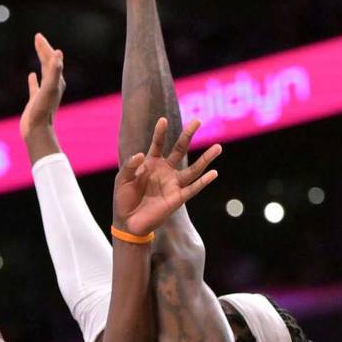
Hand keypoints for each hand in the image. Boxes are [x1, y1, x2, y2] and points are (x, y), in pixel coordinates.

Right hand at [20, 33, 65, 142]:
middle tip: (37, 37)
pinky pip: (35, 87)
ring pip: (44, 73)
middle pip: (49, 63)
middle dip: (43, 50)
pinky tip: (31, 76)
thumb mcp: (49, 88)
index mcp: (57, 81)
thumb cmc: (43, 110)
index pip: (52, 59)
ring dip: (41, 61)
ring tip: (38, 52)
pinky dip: (33, 80)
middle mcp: (53, 86)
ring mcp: (44, 93)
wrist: (37, 131)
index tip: (37, 36)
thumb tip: (58, 52)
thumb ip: (54, 70)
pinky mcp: (36, 101)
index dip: (45, 47)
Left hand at [112, 117, 219, 236]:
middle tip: (198, 120)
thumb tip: (142, 155)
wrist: (127, 222)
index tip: (163, 120)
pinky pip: (193, 189)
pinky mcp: (177, 198)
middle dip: (188, 135)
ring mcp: (173, 184)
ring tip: (218, 147)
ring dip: (206, 158)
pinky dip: (203, 182)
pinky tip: (213, 173)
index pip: (158, 144)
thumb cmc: (124, 199)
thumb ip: (130, 165)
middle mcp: (165, 171)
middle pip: (180, 149)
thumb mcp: (122, 179)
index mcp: (151, 163)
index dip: (160, 132)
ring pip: (193, 169)